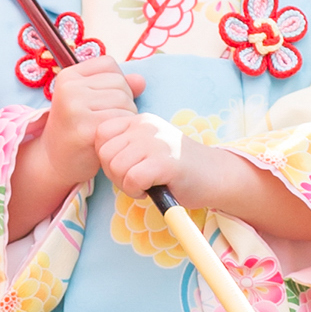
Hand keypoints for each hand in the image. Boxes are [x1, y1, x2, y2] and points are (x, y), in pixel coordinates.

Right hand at [39, 56, 144, 188]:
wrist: (54, 162)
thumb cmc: (77, 128)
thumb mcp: (91, 101)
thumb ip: (116, 86)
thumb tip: (141, 81)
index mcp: (68, 75)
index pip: (108, 64)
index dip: (115, 82)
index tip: (103, 101)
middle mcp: (69, 88)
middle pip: (120, 83)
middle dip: (124, 102)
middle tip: (107, 120)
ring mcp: (75, 108)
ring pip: (124, 102)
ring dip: (125, 118)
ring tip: (109, 130)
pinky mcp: (85, 129)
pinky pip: (121, 121)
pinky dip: (122, 131)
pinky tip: (109, 139)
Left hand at [94, 112, 220, 205]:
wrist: (216, 175)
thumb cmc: (177, 167)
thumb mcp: (148, 146)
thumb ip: (125, 145)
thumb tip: (95, 154)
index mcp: (140, 120)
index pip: (100, 134)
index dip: (106, 157)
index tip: (125, 167)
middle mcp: (146, 126)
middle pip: (104, 153)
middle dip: (114, 173)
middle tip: (135, 179)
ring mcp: (156, 143)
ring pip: (115, 167)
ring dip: (126, 184)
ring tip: (145, 184)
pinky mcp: (164, 163)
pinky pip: (131, 180)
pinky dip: (137, 191)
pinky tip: (151, 189)